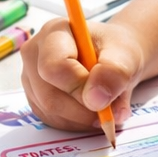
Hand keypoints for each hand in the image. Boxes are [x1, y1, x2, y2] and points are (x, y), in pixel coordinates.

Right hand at [20, 18, 145, 130]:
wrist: (113, 58)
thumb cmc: (116, 51)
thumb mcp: (126, 55)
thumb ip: (115, 72)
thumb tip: (96, 100)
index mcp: (54, 32)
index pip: (54, 67)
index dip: (79, 88)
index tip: (104, 98)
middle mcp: (35, 53)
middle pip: (49, 96)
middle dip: (84, 111)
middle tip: (110, 110)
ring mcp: (31, 77)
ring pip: (50, 112)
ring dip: (82, 119)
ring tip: (105, 108)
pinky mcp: (35, 98)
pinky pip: (52, 121)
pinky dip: (76, 124)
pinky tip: (92, 113)